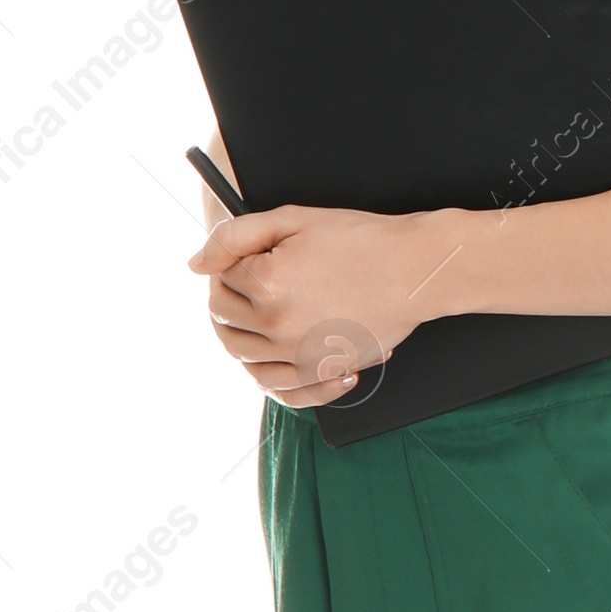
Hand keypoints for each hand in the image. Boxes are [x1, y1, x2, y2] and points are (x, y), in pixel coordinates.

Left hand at [185, 200, 463, 403]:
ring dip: (243, 338)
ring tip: (262, 318)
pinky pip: (286, 392)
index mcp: (266, 282)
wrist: (415, 269)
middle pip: (225, 320)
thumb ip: (234, 237)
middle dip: (229, 299)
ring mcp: (300, 354)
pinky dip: (279, 380)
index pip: (223, 277)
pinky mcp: (324, 371)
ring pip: (245, 358)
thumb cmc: (358, 239)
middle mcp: (277, 324)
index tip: (251, 257)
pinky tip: (290, 359)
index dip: (232, 263)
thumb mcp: (291, 220)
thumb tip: (195, 265)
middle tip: (252, 285)